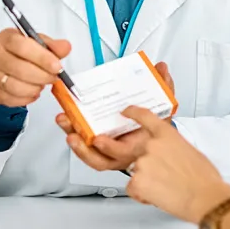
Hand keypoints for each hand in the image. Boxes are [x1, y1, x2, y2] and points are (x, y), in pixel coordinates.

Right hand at [0, 28, 71, 107]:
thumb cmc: (18, 51)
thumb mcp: (35, 42)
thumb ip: (51, 45)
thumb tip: (65, 47)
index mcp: (6, 39)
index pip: (23, 47)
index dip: (42, 58)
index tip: (57, 66)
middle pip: (20, 69)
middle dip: (43, 76)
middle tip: (54, 77)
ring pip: (15, 87)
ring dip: (35, 88)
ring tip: (41, 84)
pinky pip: (11, 100)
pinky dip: (26, 98)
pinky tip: (32, 92)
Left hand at [59, 62, 175, 171]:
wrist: (156, 140)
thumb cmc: (156, 127)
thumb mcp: (163, 106)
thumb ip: (164, 86)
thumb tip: (161, 68)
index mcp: (138, 146)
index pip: (125, 151)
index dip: (111, 147)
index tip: (98, 138)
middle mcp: (123, 155)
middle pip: (102, 160)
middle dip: (85, 149)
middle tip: (74, 135)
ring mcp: (110, 156)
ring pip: (92, 158)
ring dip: (76, 143)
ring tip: (65, 123)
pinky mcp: (99, 151)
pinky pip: (86, 151)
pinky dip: (75, 139)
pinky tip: (66, 122)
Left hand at [121, 105, 229, 223]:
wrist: (205, 197)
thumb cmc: (204, 179)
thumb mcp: (191, 151)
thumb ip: (173, 147)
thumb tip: (169, 154)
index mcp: (167, 135)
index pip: (145, 117)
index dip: (133, 113)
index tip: (126, 111)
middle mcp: (152, 145)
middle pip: (139, 152)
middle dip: (148, 165)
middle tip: (163, 176)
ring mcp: (142, 163)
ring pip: (136, 172)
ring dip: (146, 180)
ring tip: (166, 188)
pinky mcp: (137, 182)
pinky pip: (132, 188)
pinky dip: (142, 194)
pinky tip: (158, 196)